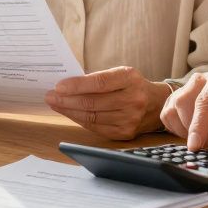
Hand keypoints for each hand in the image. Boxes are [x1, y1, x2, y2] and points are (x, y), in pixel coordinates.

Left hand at [46, 66, 167, 139]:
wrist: (157, 104)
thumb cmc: (133, 86)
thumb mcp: (121, 74)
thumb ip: (99, 78)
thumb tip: (67, 86)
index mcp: (130, 79)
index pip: (99, 82)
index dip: (77, 85)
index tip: (58, 86)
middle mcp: (132, 99)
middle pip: (93, 102)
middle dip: (67, 99)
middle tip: (50, 96)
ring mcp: (130, 119)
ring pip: (92, 116)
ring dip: (69, 111)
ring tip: (55, 105)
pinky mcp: (125, 133)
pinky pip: (96, 127)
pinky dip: (80, 120)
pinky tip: (70, 114)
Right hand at [160, 69, 207, 150]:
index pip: (206, 101)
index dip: (199, 125)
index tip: (195, 146)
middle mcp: (201, 79)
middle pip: (184, 103)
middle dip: (191, 130)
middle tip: (206, 146)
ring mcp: (185, 86)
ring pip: (172, 110)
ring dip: (184, 131)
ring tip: (202, 138)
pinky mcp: (173, 97)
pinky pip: (167, 117)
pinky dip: (177, 130)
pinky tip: (193, 132)